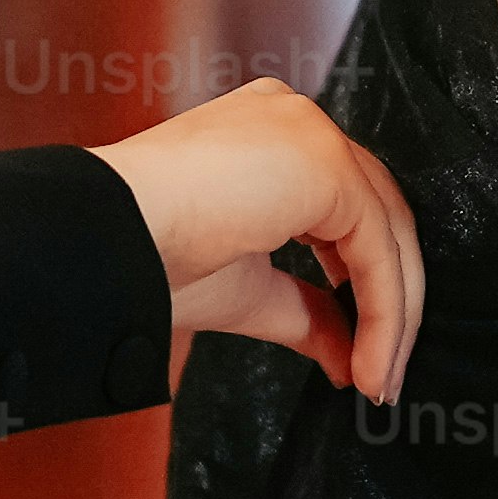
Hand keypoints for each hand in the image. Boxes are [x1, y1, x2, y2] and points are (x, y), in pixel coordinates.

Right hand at [97, 78, 426, 401]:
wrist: (106, 243)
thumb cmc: (145, 256)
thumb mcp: (245, 290)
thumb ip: (304, 311)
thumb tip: (351, 357)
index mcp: (267, 134)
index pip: (345, 203)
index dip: (362, 279)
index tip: (363, 346)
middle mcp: (294, 120)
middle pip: (376, 212)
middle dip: (388, 299)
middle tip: (382, 371)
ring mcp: (311, 133)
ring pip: (385, 230)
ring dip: (391, 315)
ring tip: (378, 378)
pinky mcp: (325, 163)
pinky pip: (377, 247)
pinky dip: (384, 312)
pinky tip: (369, 363)